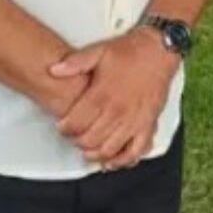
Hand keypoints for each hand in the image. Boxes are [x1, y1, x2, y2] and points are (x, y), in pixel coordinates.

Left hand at [50, 29, 179, 169]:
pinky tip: (112, 162)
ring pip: (109, 149)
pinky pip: (135, 151)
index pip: (77, 123)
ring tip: (87, 150)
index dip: (65, 129)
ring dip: (95, 154)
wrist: (159, 50)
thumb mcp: (99, 51)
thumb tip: (53, 70)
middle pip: (90, 139)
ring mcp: (134, 120)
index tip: (62, 126)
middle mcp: (118, 111)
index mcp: (103, 94)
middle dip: (77, 141)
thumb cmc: (129, 51)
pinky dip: (123, 161)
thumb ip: (75, 62)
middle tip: (73, 136)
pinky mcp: (148, 124)